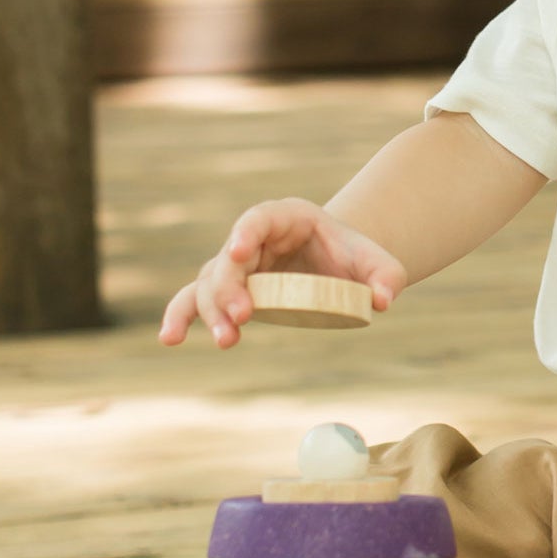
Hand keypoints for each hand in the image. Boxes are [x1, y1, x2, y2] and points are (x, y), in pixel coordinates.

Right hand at [159, 197, 406, 349]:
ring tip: (226, 340)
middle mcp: (254, 238)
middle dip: (231, 288)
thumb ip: (386, 276)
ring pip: (210, 282)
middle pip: (230, 258)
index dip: (246, 232)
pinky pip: (197, 300)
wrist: (338, 265)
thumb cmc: (355, 258)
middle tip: (243, 318)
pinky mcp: (231, 291)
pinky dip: (182, 317)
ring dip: (210, 310)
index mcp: (287, 217)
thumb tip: (382, 301)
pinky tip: (170, 338)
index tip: (239, 250)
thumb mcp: (378, 263)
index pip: (259, 218)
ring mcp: (238, 265)